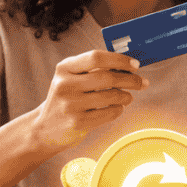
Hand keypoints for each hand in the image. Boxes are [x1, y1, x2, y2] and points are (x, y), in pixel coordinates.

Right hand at [31, 50, 147, 149]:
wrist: (45, 128)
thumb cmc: (67, 98)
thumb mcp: (71, 78)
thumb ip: (94, 69)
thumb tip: (129, 64)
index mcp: (64, 68)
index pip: (96, 57)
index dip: (119, 59)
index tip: (135, 64)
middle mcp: (65, 85)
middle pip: (107, 77)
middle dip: (130, 79)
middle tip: (142, 82)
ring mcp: (70, 105)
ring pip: (111, 96)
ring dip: (126, 96)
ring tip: (128, 96)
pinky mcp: (78, 122)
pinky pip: (109, 113)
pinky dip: (118, 109)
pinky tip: (118, 107)